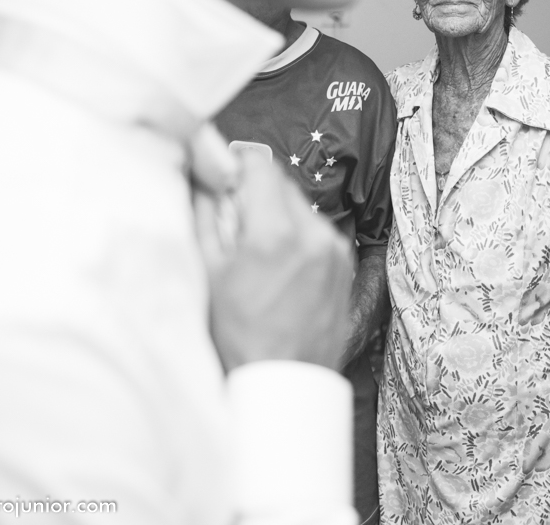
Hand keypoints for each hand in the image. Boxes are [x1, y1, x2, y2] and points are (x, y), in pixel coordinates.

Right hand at [196, 151, 355, 372]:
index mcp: (274, 233)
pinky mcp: (345, 264)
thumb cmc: (238, 337)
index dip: (235, 166)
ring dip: (276, 215)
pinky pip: (317, 232)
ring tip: (257, 254)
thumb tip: (203, 177)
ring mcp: (334, 249)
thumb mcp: (207, 272)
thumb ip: (205, 214)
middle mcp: (313, 234)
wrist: (283, 384)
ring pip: (300, 207)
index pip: (259, 165)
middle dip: (255, 193)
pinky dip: (296, 237)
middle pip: (281, 184)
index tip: (222, 177)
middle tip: (233, 222)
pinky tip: (279, 269)